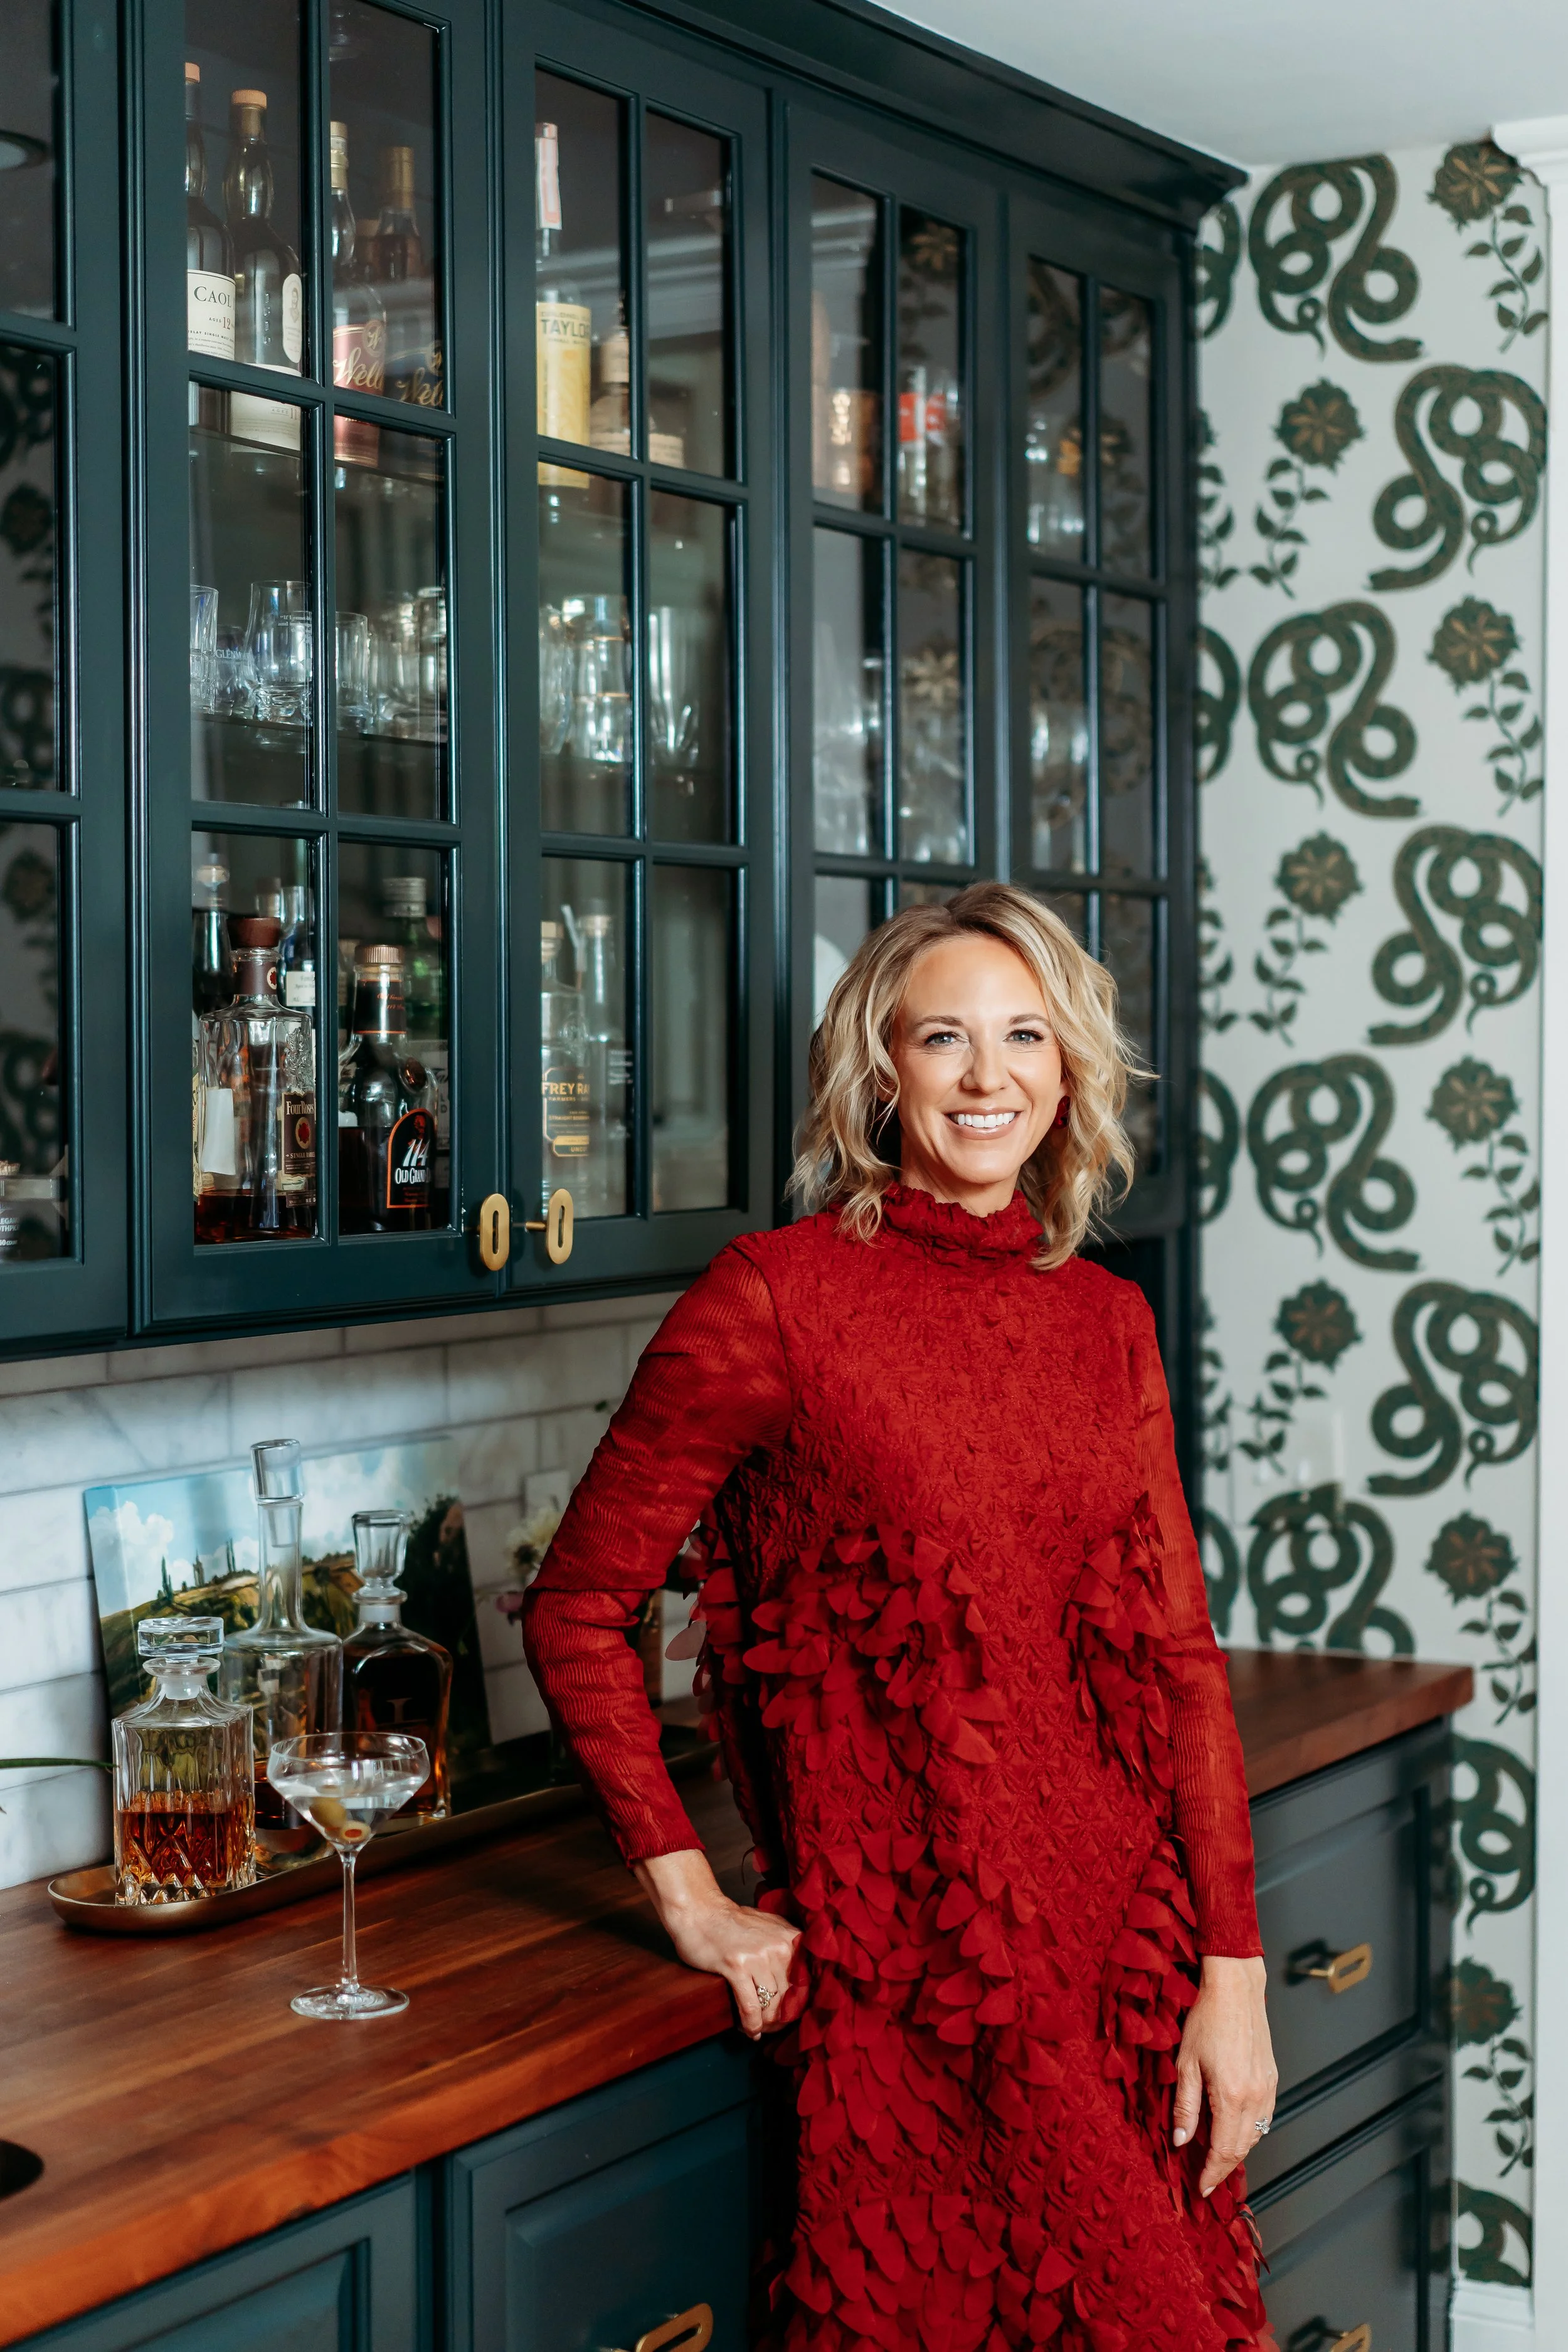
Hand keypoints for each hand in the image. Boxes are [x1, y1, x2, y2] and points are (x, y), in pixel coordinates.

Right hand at [634, 1849, 802, 2039]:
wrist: (699, 1911)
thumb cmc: (731, 1922)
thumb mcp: (768, 1928)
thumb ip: (785, 1947)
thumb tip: (799, 1981)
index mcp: (790, 1937)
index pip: (805, 1981)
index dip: (798, 2004)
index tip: (790, 2015)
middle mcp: (779, 1947)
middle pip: (789, 1996)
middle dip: (781, 2018)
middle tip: (772, 2027)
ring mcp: (758, 1957)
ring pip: (771, 2005)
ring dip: (766, 2023)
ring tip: (760, 2029)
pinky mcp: (737, 1967)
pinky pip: (750, 2006)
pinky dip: (751, 2024)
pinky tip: (749, 2030)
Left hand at [1173, 1954, 1276, 2196]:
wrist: (1236, 1989)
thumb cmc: (1207, 2020)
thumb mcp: (1185, 2063)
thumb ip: (1184, 2107)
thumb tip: (1179, 2142)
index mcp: (1231, 2096)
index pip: (1222, 2150)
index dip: (1211, 2174)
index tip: (1201, 2189)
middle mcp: (1254, 2098)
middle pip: (1241, 2149)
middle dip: (1223, 2169)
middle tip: (1205, 2180)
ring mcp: (1267, 2089)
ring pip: (1255, 2136)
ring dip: (1236, 2152)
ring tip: (1216, 2160)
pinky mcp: (1272, 2080)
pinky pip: (1263, 2119)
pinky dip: (1249, 2133)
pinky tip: (1233, 2131)